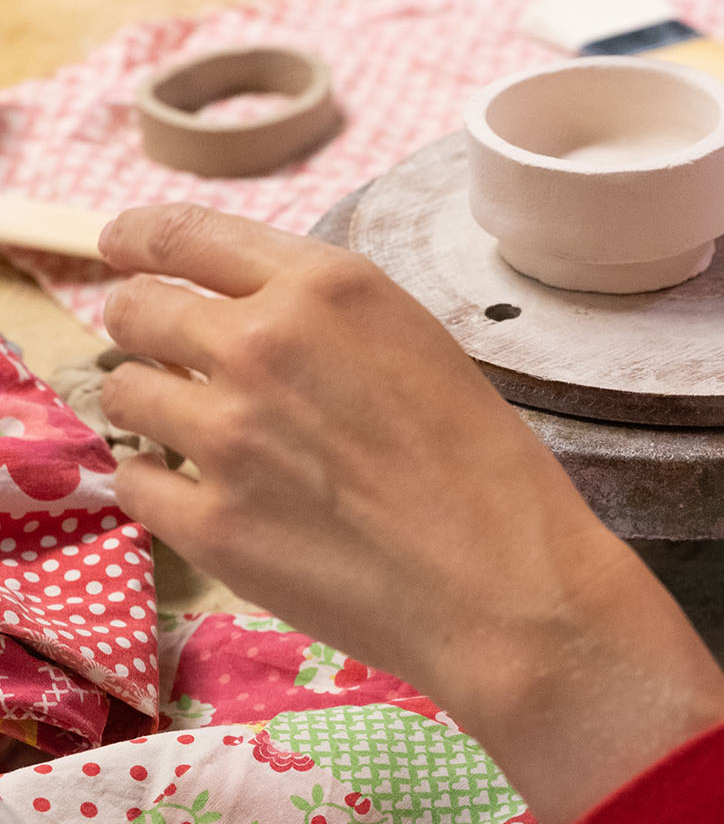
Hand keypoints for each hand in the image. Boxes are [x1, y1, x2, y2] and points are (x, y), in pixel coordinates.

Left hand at [98, 206, 723, 823]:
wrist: (504, 589)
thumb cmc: (488, 472)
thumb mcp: (418, 345)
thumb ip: (324, 319)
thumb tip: (240, 321)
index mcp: (327, 287)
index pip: (186, 234)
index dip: (137, 239)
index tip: (119, 248)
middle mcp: (262, 345)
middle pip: (136, 309)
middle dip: (139, 326)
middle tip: (161, 354)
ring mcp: (226, 436)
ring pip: (123, 393)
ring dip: (147, 406)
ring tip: (195, 435)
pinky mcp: (210, 523)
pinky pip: (134, 481)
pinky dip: (157, 483)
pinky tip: (201, 496)